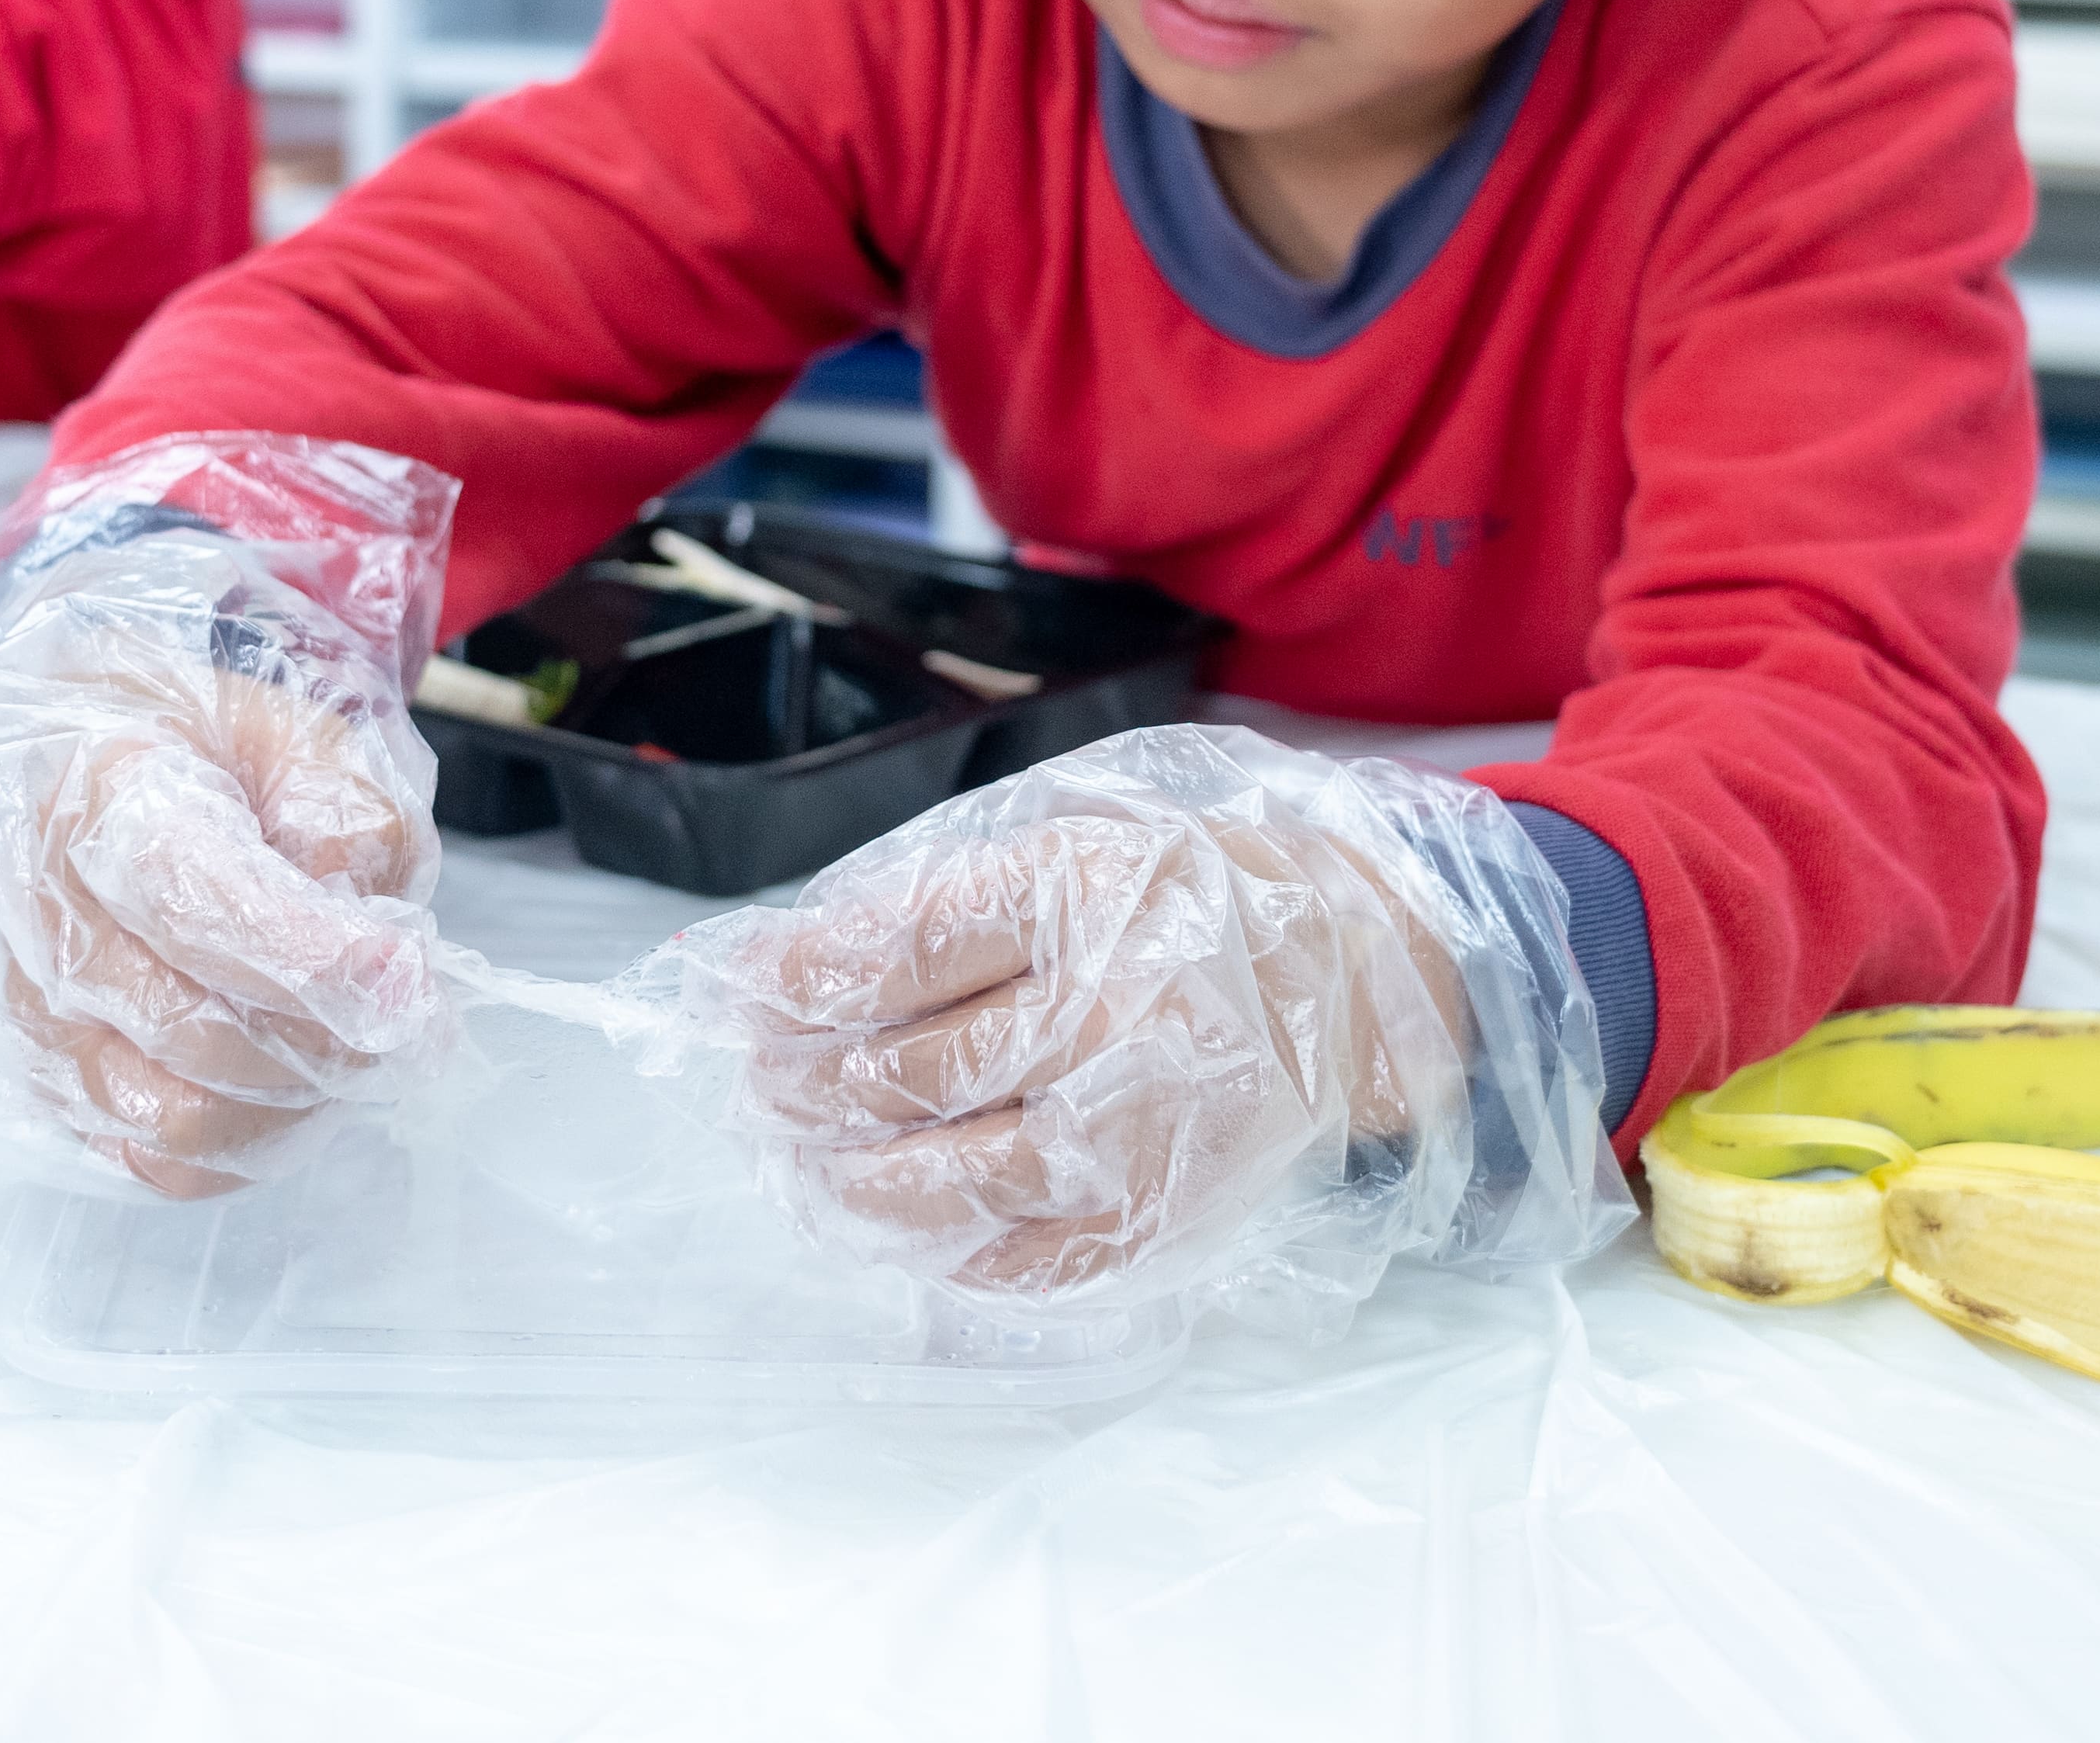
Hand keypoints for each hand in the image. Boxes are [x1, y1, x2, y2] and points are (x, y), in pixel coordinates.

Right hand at [0, 549, 450, 1197]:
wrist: (124, 762)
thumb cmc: (225, 755)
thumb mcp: (312, 743)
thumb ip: (348, 830)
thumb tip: (371, 966)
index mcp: (101, 792)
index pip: (185, 897)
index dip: (301, 954)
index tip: (398, 969)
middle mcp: (45, 908)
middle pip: (193, 1030)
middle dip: (328, 1037)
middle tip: (407, 1009)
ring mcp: (37, 1005)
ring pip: (181, 1115)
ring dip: (299, 1095)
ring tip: (357, 1039)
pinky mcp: (55, 1080)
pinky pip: (163, 1160)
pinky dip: (253, 1138)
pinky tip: (298, 1076)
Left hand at [627, 724, 1623, 1324]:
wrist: (1362, 973)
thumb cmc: (1195, 900)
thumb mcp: (1079, 846)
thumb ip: (950, 902)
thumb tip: (794, 964)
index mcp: (1086, 892)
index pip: (902, 947)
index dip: (799, 977)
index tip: (737, 993)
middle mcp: (1112, 1007)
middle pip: (912, 1067)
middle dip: (805, 1086)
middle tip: (755, 1089)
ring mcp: (1143, 1120)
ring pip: (955, 1176)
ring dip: (851, 1182)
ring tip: (801, 1169)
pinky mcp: (1167, 1204)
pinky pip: (1030, 1253)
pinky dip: (947, 1251)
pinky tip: (894, 1232)